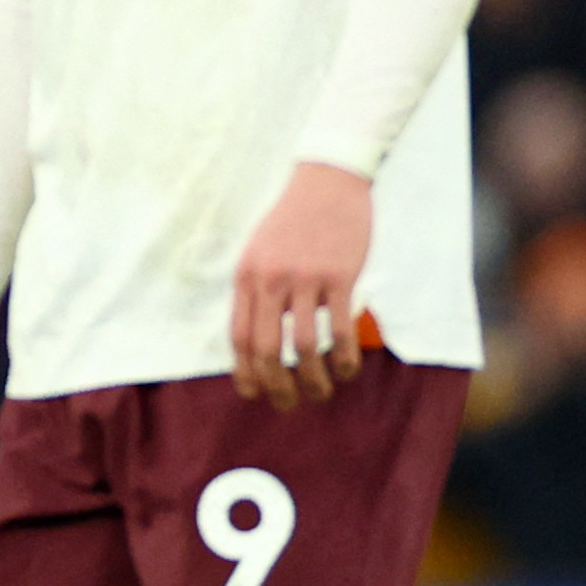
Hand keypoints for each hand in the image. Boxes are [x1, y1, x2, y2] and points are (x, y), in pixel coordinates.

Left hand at [231, 161, 371, 408]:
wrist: (325, 181)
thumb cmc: (293, 221)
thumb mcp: (260, 251)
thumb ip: (257, 289)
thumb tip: (257, 338)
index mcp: (246, 275)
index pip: (237, 336)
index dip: (245, 372)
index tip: (254, 394)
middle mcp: (270, 279)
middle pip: (265, 349)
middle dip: (276, 387)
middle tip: (288, 405)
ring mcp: (304, 278)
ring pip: (303, 347)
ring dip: (313, 380)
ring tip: (321, 393)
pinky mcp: (338, 276)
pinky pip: (339, 330)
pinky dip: (344, 359)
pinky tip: (348, 370)